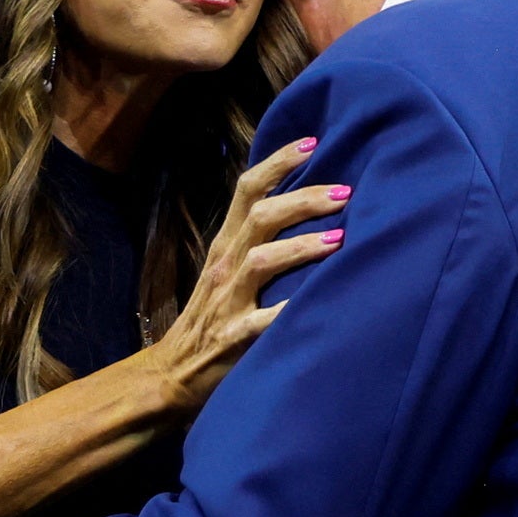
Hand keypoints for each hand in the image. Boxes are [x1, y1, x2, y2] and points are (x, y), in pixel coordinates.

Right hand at [148, 136, 347, 412]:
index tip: (313, 142)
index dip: (278, 162)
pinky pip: (262, 322)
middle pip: (260, 216)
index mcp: (226, 244)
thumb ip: (258, 239)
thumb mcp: (228, 268)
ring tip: (339, 240)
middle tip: (345, 192)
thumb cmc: (212, 316)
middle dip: (303, 199)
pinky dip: (288, 312)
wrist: (173, 374)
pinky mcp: (233, 338)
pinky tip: (318, 305)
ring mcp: (227, 300)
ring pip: (262, 261)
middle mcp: (225, 264)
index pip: (247, 189)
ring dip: (301, 248)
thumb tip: (307, 202)